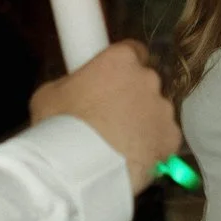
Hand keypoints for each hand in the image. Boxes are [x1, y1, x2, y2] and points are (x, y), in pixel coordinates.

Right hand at [28, 40, 181, 194]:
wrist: (79, 169)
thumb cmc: (58, 126)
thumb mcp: (49, 94)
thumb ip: (72, 84)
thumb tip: (77, 89)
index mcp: (120, 59)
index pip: (134, 51)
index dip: (122, 68)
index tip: (111, 81)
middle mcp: (148, 79)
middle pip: (145, 83)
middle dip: (131, 97)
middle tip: (109, 118)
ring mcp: (163, 110)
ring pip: (155, 112)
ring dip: (142, 122)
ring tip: (117, 144)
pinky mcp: (171, 139)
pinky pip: (163, 138)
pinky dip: (151, 147)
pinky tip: (130, 158)